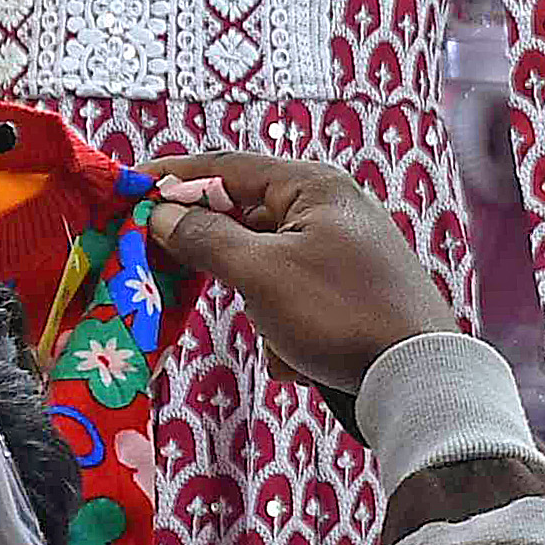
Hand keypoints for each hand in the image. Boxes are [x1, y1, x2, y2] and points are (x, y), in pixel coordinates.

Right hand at [140, 146, 455, 394]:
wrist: (417, 377)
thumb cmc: (341, 314)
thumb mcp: (261, 273)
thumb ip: (205, 239)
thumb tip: (161, 214)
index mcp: (313, 185)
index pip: (225, 166)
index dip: (172, 177)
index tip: (127, 188)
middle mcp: (329, 208)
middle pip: (242, 218)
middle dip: (218, 260)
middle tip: (171, 277)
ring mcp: (339, 252)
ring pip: (263, 270)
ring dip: (259, 308)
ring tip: (283, 334)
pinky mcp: (346, 293)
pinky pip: (291, 302)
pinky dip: (286, 330)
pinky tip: (302, 356)